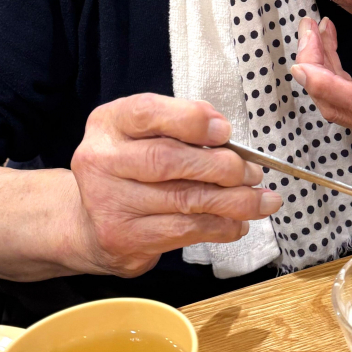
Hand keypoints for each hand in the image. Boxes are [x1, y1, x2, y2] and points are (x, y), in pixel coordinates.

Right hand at [69, 94, 281, 277]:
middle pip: (169, 160)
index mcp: (108, 123)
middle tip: (252, 172)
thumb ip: (179, 126)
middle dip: (222, 166)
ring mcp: (109, 202)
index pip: (147, 112)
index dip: (191, 120)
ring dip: (234, 201)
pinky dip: (221, 226)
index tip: (225, 131)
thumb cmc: (131, 170)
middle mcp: (101, 160)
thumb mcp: (145, 135)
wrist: (90, 223)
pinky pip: (185, 231)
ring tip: (262, 200)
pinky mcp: (124, 238)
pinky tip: (239, 222)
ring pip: (184, 200)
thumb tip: (226, 136)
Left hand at [290, 13, 351, 145]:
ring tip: (314, 30)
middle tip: (307, 31)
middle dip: (315, 70)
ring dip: (318, 68)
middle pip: (340, 107)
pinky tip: (326, 42)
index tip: (303, 65)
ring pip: (336, 104)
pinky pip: (343, 98)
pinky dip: (328, 71)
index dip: (327, 85)